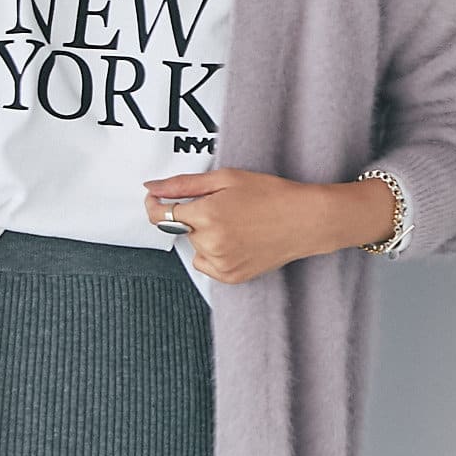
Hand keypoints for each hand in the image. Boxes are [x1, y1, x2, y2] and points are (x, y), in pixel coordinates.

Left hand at [141, 168, 332, 283]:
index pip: (161, 215)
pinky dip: (214, 253)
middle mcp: (211, 242)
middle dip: (194, 215)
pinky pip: (206, 264)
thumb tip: (151, 187)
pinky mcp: (231, 277)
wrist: (304, 220)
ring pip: (195, 246)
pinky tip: (237, 240)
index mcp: (207, 214)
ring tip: (236, 223)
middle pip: (182, 228)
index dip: (155, 204)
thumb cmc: (270, 194)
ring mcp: (221, 263)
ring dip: (205, 234)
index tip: (156, 198)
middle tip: (224, 206)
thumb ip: (183, 185)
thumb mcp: (225, 179)